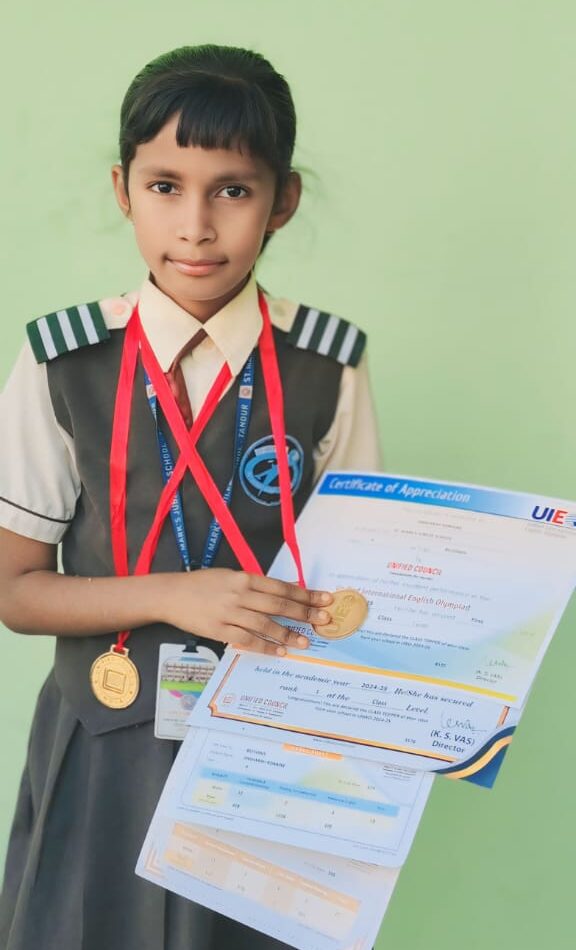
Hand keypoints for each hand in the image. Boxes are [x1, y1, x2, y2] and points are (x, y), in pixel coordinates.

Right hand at [165, 569, 332, 655]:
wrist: (170, 594)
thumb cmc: (202, 584)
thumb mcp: (230, 576)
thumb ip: (255, 584)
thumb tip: (284, 591)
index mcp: (244, 577)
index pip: (282, 587)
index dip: (305, 594)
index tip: (324, 599)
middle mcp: (240, 594)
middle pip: (279, 605)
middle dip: (305, 613)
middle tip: (324, 620)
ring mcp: (229, 613)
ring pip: (266, 624)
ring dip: (288, 634)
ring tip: (306, 642)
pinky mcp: (219, 630)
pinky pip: (247, 640)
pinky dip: (265, 646)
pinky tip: (279, 651)